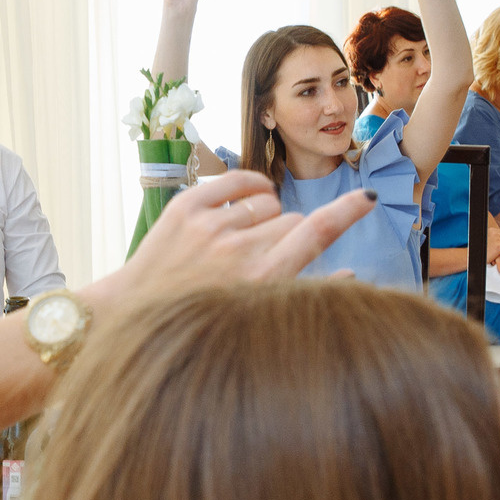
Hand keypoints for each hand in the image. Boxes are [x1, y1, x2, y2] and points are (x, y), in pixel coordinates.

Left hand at [85, 170, 373, 312]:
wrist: (133, 314)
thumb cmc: (202, 320)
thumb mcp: (256, 319)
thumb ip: (305, 293)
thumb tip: (352, 274)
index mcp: (262, 282)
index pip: (317, 233)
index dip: (346, 212)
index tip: (366, 197)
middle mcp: (239, 252)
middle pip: (292, 219)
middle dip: (287, 234)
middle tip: (263, 259)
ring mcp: (210, 227)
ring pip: (268, 200)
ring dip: (265, 215)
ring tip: (242, 242)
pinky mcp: (186, 207)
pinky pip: (236, 179)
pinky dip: (247, 185)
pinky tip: (241, 203)